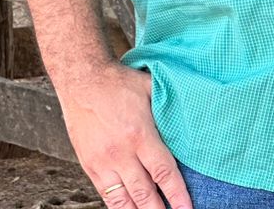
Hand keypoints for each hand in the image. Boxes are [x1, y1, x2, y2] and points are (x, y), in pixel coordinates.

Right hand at [54, 63, 191, 208]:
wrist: (81, 79)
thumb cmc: (118, 82)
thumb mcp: (150, 89)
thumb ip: (169, 108)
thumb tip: (192, 117)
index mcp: (139, 134)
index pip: (163, 172)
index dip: (177, 195)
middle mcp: (120, 153)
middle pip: (145, 194)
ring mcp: (103, 162)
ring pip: (124, 201)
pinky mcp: (90, 166)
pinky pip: (106, 195)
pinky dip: (120, 207)